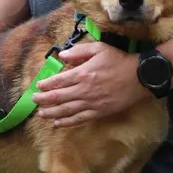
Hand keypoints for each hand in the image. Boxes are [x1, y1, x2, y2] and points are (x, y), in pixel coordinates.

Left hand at [32, 42, 151, 126]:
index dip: (46, 85)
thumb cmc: (119, 61)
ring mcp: (91, 103)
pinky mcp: (98, 112)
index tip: (37, 86)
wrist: (139, 78)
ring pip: (66, 110)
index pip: (58, 81)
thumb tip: (61, 56)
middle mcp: (84, 90)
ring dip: (51, 112)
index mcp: (82, 73)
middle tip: (34, 101)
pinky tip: (57, 123)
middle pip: (58, 97)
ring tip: (41, 114)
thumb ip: (78, 52)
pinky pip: (79, 119)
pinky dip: (66, 122)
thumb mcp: (99, 49)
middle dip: (43, 100)